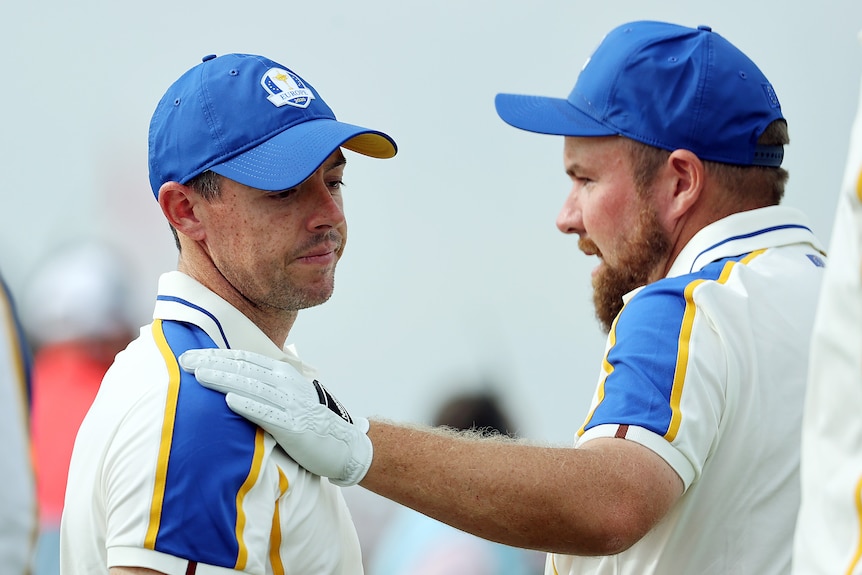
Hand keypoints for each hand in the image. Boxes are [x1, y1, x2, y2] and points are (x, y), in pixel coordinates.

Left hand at [179, 348, 371, 486]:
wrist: (346, 446)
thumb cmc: (312, 423)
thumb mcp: (290, 396)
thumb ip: (266, 386)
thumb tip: (234, 381)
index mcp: (283, 374)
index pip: (243, 359)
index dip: (216, 355)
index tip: (190, 355)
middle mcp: (286, 383)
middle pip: (243, 368)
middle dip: (211, 363)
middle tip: (183, 360)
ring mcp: (290, 404)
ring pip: (251, 386)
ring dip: (224, 379)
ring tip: (199, 375)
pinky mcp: (293, 426)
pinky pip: (267, 413)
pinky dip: (248, 405)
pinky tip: (230, 400)